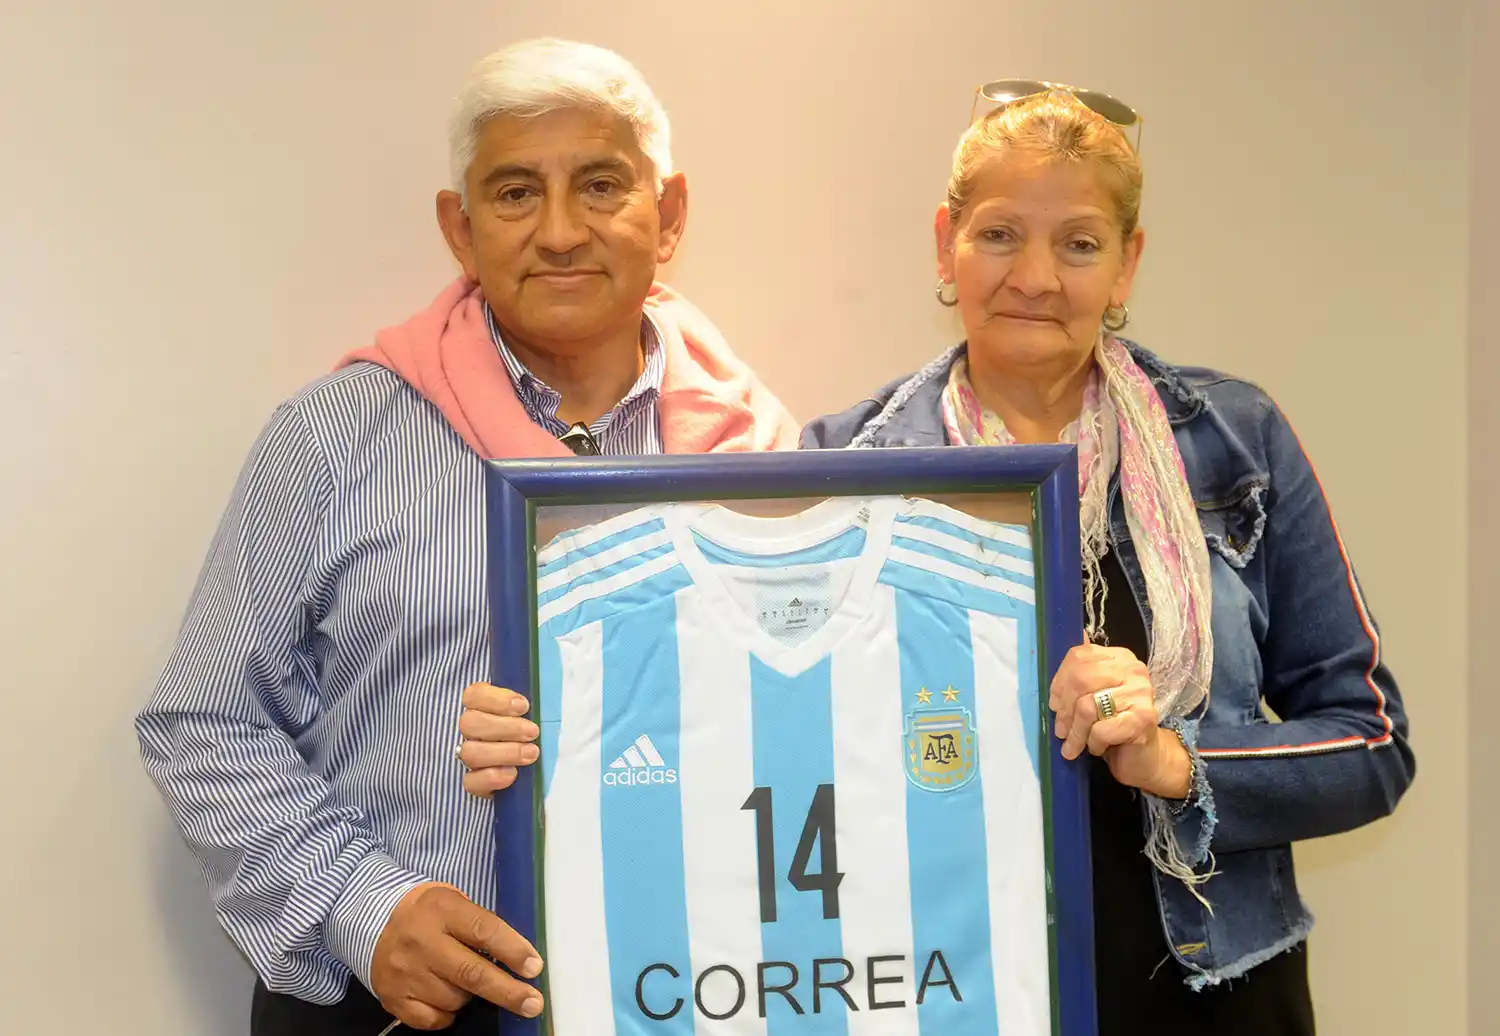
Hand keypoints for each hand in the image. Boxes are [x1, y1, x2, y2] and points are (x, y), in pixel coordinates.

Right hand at [371, 883, 544, 1029]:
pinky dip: (447, 1013)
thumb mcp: (453, 902)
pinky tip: (445, 996)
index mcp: (442, 910)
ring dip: (471, 997)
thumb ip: (482, 926)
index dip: (513, 951)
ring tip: (465, 980)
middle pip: (471, 973)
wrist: (370, 920)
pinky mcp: (393, 996)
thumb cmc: (426, 912)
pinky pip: (433, 1019)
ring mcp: (405, 972)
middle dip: (508, 992)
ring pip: (454, 999)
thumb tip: (520, 959)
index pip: (484, 931)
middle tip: (532, 1003)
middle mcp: (422, 941)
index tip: (534, 967)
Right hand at [456, 683, 539, 796]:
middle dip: (505, 727)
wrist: (543, 768)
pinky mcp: (475, 782)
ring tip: (531, 753)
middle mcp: (472, 731)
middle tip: (533, 732)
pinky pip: (471, 781)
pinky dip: (492, 777)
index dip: (496, 699)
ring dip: (503, 752)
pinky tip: (513, 773)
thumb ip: (536, 702)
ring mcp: (471, 757)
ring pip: (470, 752)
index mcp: (483, 706)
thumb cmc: (539, 732)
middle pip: (470, 723)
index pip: (474, 695)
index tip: (524, 706)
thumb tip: (543, 698)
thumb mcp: (539, 712)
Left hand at [1048, 644, 1190, 798]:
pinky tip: (1096, 748)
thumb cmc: (1113, 725)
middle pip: (1081, 679)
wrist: (1144, 757)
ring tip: (1073, 745)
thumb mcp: (1094, 695)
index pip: (1079, 657)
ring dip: (1075, 732)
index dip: (1059, 682)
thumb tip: (1075, 635)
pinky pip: (1101, 729)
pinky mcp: (1144, 719)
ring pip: (1087, 707)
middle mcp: (1134, 669)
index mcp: (1119, 657)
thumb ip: (1081, 671)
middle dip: (1064, 710)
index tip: (1054, 705)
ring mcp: (1142, 693)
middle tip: (1060, 731)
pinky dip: (1092, 743)